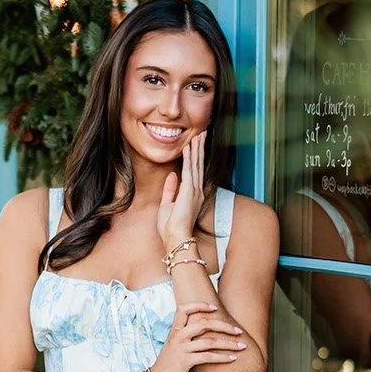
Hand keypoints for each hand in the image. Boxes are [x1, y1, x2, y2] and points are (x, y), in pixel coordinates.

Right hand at [150, 300, 245, 371]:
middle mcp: (178, 337)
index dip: (199, 305)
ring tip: (242, 346)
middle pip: (203, 323)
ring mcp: (181, 348)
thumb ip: (186, 338)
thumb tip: (204, 334)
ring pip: (209, 341)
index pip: (184, 309)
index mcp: (174, 331)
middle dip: (224, 326)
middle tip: (238, 331)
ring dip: (229, 343)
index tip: (215, 308)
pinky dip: (223, 357)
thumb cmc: (167, 365)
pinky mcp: (185, 362)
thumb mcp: (174, 347)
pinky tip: (233, 359)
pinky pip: (208, 357)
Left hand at [157, 130, 206, 252]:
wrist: (175, 238)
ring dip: (197, 149)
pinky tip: (189, 147)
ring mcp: (194, 191)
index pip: (195, 171)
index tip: (196, 144)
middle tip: (203, 133)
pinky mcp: (189, 191)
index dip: (196, 157)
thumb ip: (170, 189)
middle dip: (200, 148)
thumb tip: (172, 175)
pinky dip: (190, 157)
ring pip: (196, 164)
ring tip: (199, 135)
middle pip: (199, 165)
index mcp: (193, 195)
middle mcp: (197, 191)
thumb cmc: (171, 227)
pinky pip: (190, 170)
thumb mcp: (167, 205)